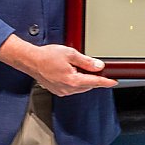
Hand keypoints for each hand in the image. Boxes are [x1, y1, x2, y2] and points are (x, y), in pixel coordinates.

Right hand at [0, 35, 116, 95]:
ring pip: (80, 87)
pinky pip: (71, 88)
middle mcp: (67, 89)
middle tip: (95, 68)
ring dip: (83, 79)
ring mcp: (62, 91)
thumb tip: (98, 66)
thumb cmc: (47, 56)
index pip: (94, 82)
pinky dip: (75, 81)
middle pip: (88, 85)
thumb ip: (86, 61)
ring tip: (78, 67)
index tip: (113, 82)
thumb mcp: (70, 54)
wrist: (31, 60)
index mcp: (72, 80)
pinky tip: (70, 72)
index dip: (106, 82)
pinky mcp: (57, 90)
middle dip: (93, 78)